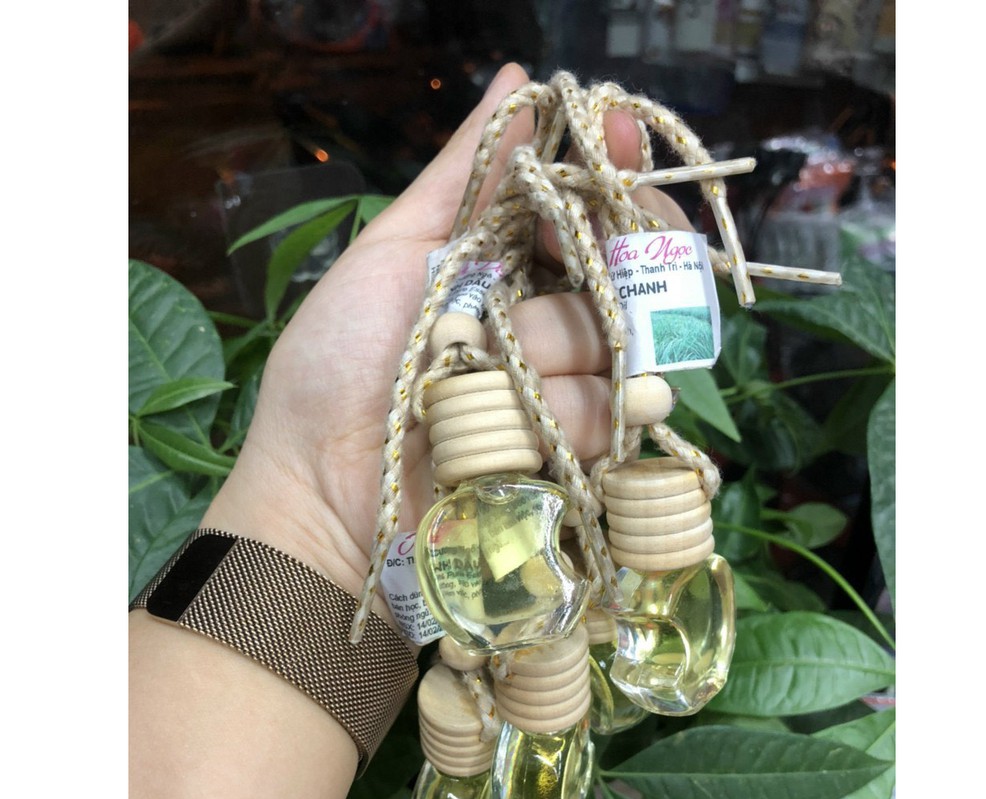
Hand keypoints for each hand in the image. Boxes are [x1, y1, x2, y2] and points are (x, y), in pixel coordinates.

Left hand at [202, 63, 692, 617]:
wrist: (324, 488)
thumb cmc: (338, 367)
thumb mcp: (391, 254)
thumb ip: (461, 176)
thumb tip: (516, 81)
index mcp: (499, 262)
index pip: (582, 204)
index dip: (608, 168)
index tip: (617, 134)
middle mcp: (542, 314)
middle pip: (622, 266)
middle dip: (600, 260)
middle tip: (557, 274)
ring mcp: (562, 383)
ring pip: (612, 340)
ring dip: (546, 355)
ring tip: (475, 381)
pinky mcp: (574, 450)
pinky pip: (610, 412)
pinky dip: (562, 416)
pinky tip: (513, 430)